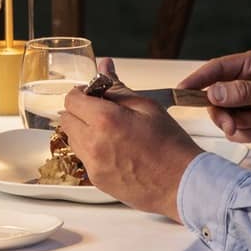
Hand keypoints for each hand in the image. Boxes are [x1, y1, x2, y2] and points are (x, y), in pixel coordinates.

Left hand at [60, 89, 197, 218]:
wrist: (183, 185)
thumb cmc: (170, 146)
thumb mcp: (146, 106)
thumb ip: (118, 86)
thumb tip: (104, 66)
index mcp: (104, 120)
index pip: (71, 99)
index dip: (82, 93)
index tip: (94, 94)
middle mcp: (93, 144)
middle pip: (66, 120)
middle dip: (80, 111)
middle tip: (102, 111)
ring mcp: (94, 166)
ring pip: (73, 140)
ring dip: (84, 131)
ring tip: (111, 132)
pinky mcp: (98, 181)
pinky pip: (84, 159)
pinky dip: (92, 151)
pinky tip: (115, 149)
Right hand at [178, 51, 250, 157]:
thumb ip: (244, 92)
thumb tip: (214, 92)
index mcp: (249, 66)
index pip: (216, 69)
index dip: (198, 79)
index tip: (183, 90)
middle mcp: (243, 83)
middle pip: (213, 96)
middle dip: (223, 112)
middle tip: (231, 124)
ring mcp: (244, 105)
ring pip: (222, 116)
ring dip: (241, 124)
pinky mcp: (247, 124)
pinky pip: (233, 131)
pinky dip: (248, 134)